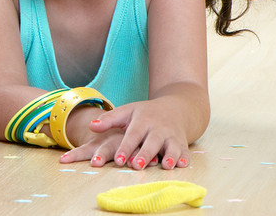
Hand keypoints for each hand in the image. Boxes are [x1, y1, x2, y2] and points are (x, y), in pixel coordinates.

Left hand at [59, 100, 190, 169]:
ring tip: (166, 166)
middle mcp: (158, 128)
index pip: (133, 135)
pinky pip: (185, 151)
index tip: (118, 160)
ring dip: (169, 156)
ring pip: (171, 146)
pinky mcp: (182, 144)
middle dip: (145, 154)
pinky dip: (184, 158)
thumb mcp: (127, 112)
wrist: (175, 108)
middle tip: (136, 166)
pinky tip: (182, 165)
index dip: (125, 147)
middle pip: (152, 142)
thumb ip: (109, 120)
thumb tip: (90, 126)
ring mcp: (172, 136)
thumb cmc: (145, 113)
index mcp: (142, 121)